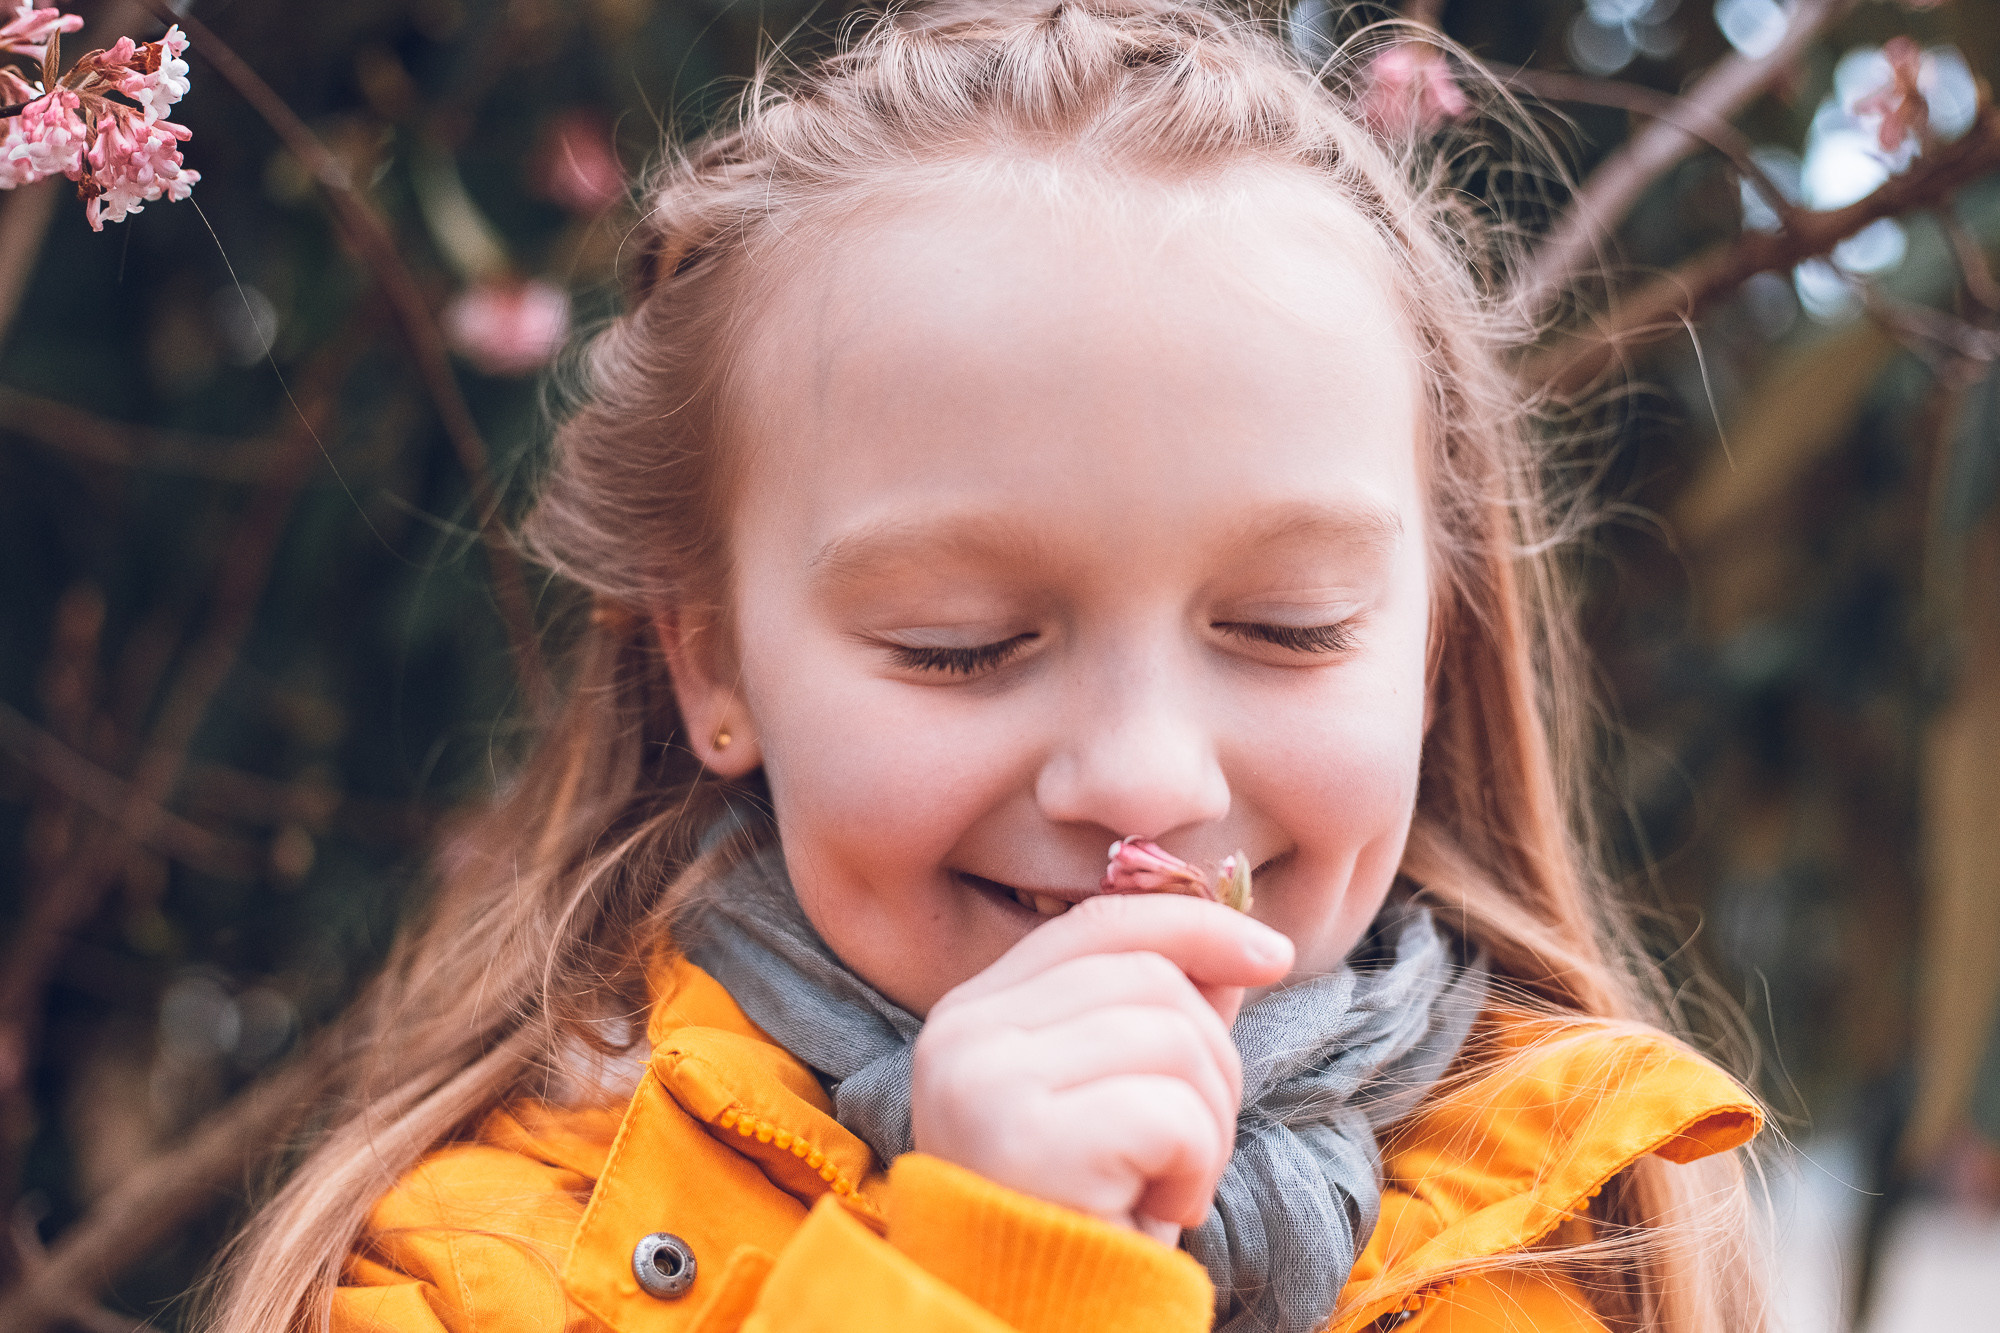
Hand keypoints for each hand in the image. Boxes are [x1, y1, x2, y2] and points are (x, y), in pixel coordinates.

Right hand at [910, 894, 1293, 1240]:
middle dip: (1212, 1062)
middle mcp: (962, 1031)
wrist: (1031, 1326)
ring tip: (1165, 1184)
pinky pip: (1172, 1112)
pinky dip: (1196, 1167)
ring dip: (1208, 1125)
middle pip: (1151, 977)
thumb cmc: (1079, 1218)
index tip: (1273, 955)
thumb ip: (1165, 1014)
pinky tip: (1156, 1209)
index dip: (1195, 924)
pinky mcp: (1024, 1137)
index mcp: (974, 1010)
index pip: (1100, 923)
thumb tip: (1243, 943)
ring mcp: (984, 1079)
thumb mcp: (1124, 1100)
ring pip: (1173, 1037)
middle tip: (1187, 1149)